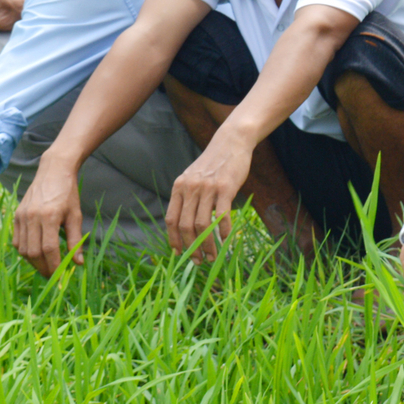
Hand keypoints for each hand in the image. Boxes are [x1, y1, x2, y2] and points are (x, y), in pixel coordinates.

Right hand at [12, 162, 84, 277]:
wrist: (53, 171)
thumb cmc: (68, 193)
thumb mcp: (75, 216)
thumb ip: (75, 240)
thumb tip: (78, 263)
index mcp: (49, 216)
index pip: (49, 249)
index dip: (54, 266)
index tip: (61, 277)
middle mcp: (32, 217)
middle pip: (34, 252)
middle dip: (44, 268)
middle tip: (54, 276)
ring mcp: (21, 216)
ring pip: (22, 249)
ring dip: (33, 262)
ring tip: (46, 267)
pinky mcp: (16, 215)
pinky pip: (17, 240)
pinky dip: (25, 251)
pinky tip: (36, 254)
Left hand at [165, 123, 255, 260]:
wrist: (231, 142)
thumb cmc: (213, 164)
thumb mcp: (193, 177)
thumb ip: (187, 197)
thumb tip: (185, 227)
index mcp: (179, 187)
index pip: (171, 219)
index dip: (174, 240)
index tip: (179, 254)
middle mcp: (190, 188)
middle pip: (186, 226)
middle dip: (191, 247)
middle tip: (199, 261)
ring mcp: (207, 188)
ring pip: (202, 224)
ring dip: (207, 244)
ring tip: (214, 256)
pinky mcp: (225, 188)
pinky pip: (222, 216)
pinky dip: (223, 232)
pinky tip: (226, 240)